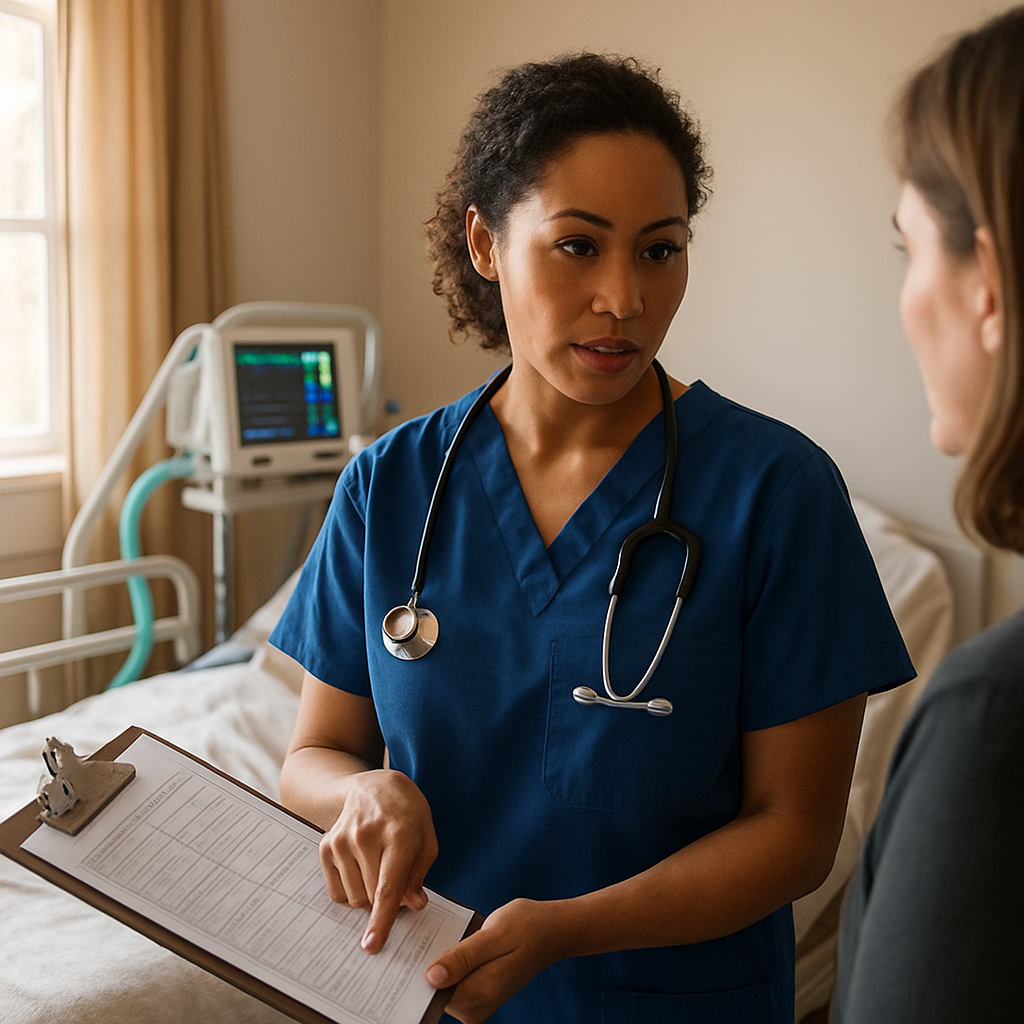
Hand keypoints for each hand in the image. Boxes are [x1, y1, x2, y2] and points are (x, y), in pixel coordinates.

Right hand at [319, 768, 437, 952]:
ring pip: (354, 897)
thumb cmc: (407, 814)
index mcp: (397, 833)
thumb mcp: (427, 838)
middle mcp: (365, 836)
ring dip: (369, 896)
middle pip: (371, 897)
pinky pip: (337, 891)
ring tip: (378, 868)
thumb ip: (419, 873)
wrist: (373, 786)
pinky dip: (353, 890)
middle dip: (386, 901)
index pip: (388, 886)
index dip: (381, 919)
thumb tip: (413, 905)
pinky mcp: (326, 846)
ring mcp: (341, 840)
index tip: (372, 945)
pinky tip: (362, 867)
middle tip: (396, 880)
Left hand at [424, 899, 566, 1023]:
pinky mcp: (478, 991)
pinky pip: (452, 978)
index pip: (431, 992)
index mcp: (478, 995)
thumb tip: (431, 978)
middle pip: (433, 989)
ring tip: (436, 935)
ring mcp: (477, 1001)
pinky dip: (447, 959)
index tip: (402, 950)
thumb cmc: (527, 927)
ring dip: (435, 959)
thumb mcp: (494, 935)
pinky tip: (449, 940)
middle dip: (423, 963)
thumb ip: (463, 958)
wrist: (552, 931)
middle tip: (416, 936)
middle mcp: (476, 1006)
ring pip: (441, 982)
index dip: (415, 971)